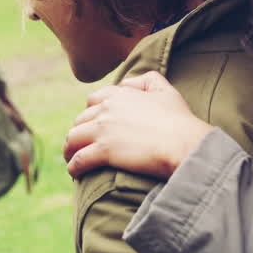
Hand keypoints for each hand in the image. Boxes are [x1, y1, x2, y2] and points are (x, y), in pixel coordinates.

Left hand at [64, 71, 213, 179]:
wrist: (183, 143)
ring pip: (73, 138)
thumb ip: (147, 79)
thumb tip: (128, 84)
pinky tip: (75, 173)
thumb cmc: (178, 120)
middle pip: (80, 120)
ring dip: (70, 149)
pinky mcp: (103, 151)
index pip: (93, 100)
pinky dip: (73, 166)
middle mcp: (106, 110)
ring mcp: (103, 130)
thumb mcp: (165, 90)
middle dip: (79, 131)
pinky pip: (79, 159)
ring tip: (72, 158)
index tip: (92, 124)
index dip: (91, 113)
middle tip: (81, 144)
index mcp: (119, 95)